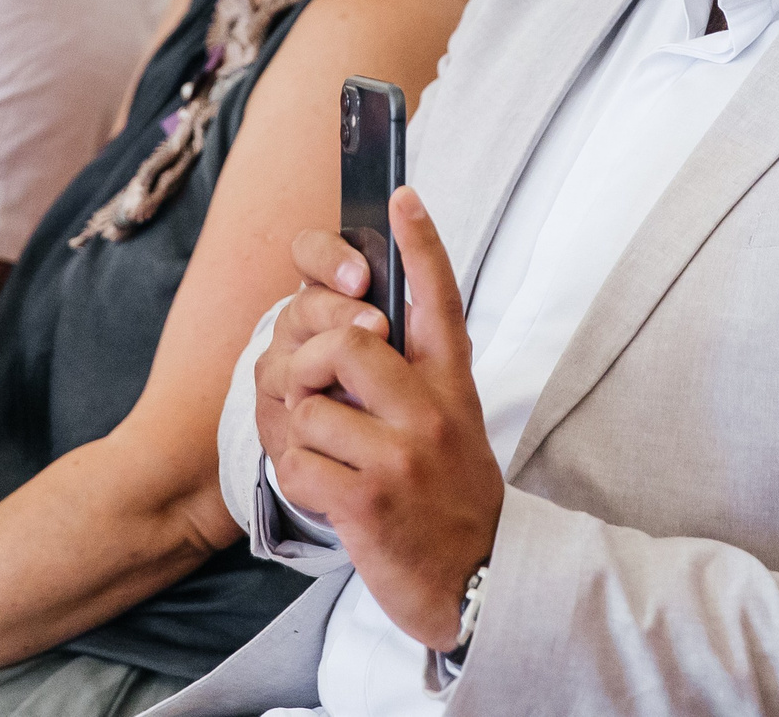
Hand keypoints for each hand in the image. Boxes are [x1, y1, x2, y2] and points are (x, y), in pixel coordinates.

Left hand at [263, 187, 501, 650]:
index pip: (439, 300)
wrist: (481, 584)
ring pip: (310, 409)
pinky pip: (297, 463)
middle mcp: (430, 414)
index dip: (420, 243)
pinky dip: (298, 478)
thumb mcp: (456, 425)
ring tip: (332, 461)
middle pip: (348, 345)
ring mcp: (399, 458)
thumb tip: (363, 328)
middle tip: (318, 397)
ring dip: (303, 437)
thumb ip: (417, 376)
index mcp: (452, 387)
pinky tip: (329, 493)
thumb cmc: (454, 498)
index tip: (402, 194)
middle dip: (314, 366)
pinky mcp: (366, 502)